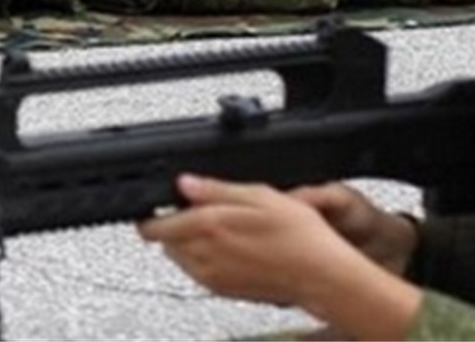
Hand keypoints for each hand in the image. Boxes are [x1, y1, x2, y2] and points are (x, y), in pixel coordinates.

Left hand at [138, 175, 421, 336]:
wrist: (322, 276)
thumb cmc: (298, 236)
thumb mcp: (257, 195)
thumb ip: (213, 189)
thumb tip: (185, 182)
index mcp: (205, 227)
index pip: (152, 227)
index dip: (152, 212)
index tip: (161, 204)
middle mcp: (202, 256)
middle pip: (164, 241)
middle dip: (173, 226)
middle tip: (199, 212)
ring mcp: (211, 277)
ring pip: (180, 257)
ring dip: (188, 243)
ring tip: (222, 230)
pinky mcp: (223, 290)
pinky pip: (198, 272)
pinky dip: (204, 259)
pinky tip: (232, 248)